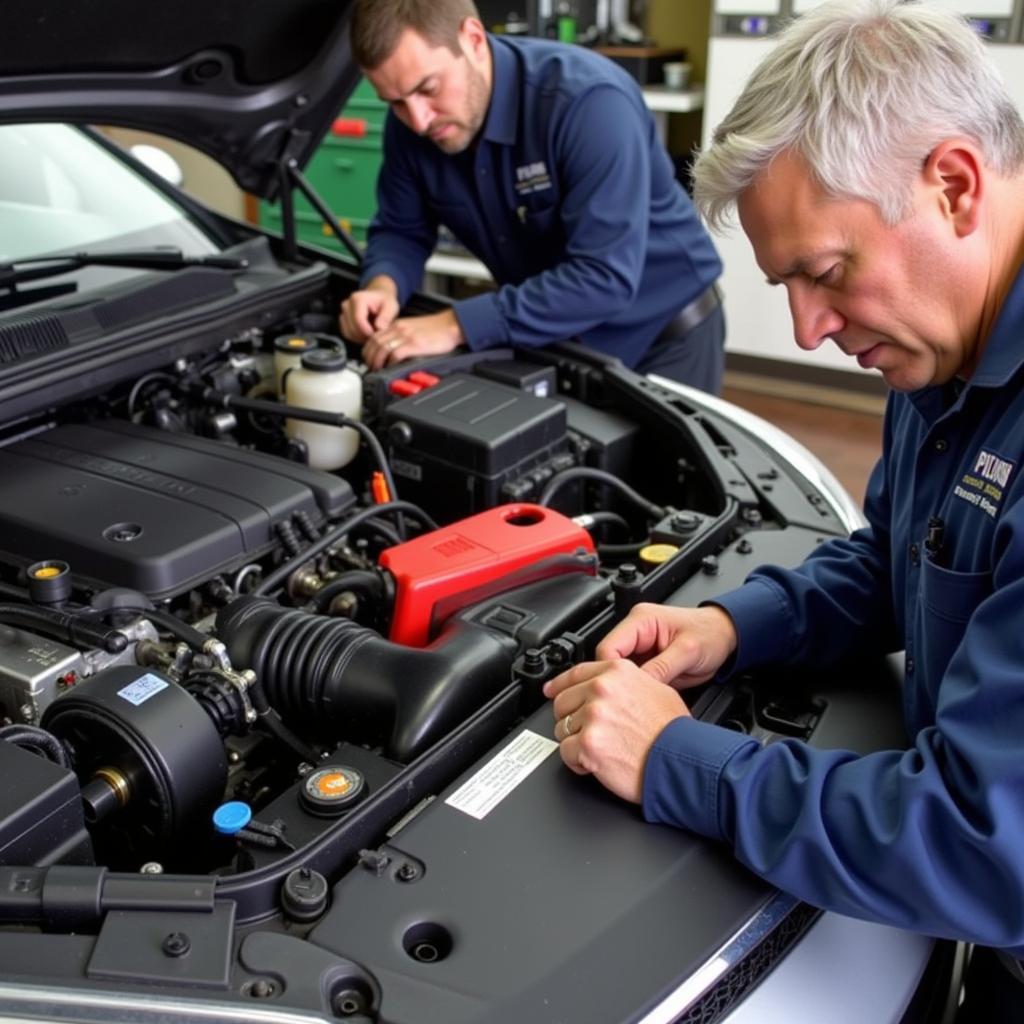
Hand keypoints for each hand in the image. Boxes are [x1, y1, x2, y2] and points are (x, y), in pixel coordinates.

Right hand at [339, 285, 399, 343]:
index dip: (368, 332)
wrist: (378, 298)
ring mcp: (343, 313)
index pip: (359, 320)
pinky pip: (348, 334)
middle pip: (352, 328)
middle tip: (378, 336)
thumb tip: (379, 328)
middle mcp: (347, 305)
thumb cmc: (385, 302)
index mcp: (357, 299)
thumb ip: (386, 317)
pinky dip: (358, 338)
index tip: (378, 335)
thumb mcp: (391, 307)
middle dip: (366, 336)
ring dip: (362, 338)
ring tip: (374, 334)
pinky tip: (368, 334)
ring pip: (349, 333)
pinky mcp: (343, 321)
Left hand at [361, 309, 465, 370]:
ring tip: (378, 370)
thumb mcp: (413, 328)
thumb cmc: (436, 329)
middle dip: (369, 357)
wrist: (451, 324)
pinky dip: (390, 362)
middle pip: (374, 342)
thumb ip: (401, 337)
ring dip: (377, 361)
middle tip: (371, 367)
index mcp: (398, 325)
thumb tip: (391, 352)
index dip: (368, 350)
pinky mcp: (415, 344)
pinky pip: (396, 353)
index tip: (369, 359)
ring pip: (382, 348)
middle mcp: (399, 328)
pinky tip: (391, 367)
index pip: (374, 336)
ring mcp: (406, 336)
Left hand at [543, 658, 689, 802]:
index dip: (559, 685)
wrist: (682, 761)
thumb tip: (610, 684)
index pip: (575, 673)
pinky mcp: (587, 743)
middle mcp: (602, 689)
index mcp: (617, 672)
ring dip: (575, 742)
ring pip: (561, 728)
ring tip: (600, 749)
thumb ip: (627, 682)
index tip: (550, 691)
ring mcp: (593, 716)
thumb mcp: (657, 689)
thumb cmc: (674, 732)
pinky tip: (596, 762)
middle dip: (572, 719)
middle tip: (590, 733)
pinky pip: (565, 753)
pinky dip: (577, 762)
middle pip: (562, 702)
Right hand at [596, 602, 737, 689]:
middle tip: (629, 701)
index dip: (609, 672)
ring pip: (618, 672)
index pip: (608, 647)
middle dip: (617, 682)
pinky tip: (644, 698)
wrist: (725, 635)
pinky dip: (636, 689)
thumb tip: (637, 686)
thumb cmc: (710, 634)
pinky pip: (631, 678)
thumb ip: (662, 668)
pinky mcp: (645, 660)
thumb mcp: (688, 651)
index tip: (619, 691)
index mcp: (641, 620)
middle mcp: (635, 631)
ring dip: (627, 687)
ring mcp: (639, 646)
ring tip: (639, 701)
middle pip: (609, 661)